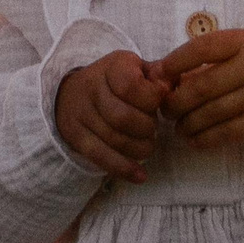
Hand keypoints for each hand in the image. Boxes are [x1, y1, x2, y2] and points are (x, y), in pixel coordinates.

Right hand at [53, 50, 173, 181]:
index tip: (159, 103)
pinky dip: (123, 168)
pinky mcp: (76, 136)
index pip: (131, 86)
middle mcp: (92, 87)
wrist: (71, 91)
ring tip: (148, 145)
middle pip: (123, 117)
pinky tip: (140, 176)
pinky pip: (100, 156)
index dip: (151, 100)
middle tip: (152, 128)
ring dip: (140, 148)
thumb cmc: (115, 80)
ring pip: (114, 139)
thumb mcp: (137, 69)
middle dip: (147, 128)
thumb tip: (172, 86)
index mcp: (112, 66)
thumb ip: (159, 75)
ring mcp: (81, 113)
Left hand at [157, 29, 243, 166]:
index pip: (200, 48)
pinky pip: (227, 132)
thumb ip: (218, 61)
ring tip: (178, 129)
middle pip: (201, 86)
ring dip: (188, 124)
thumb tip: (168, 75)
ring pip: (211, 112)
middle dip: (176, 102)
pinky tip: (195, 141)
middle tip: (164, 111)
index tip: (156, 76)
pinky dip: (205, 139)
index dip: (173, 62)